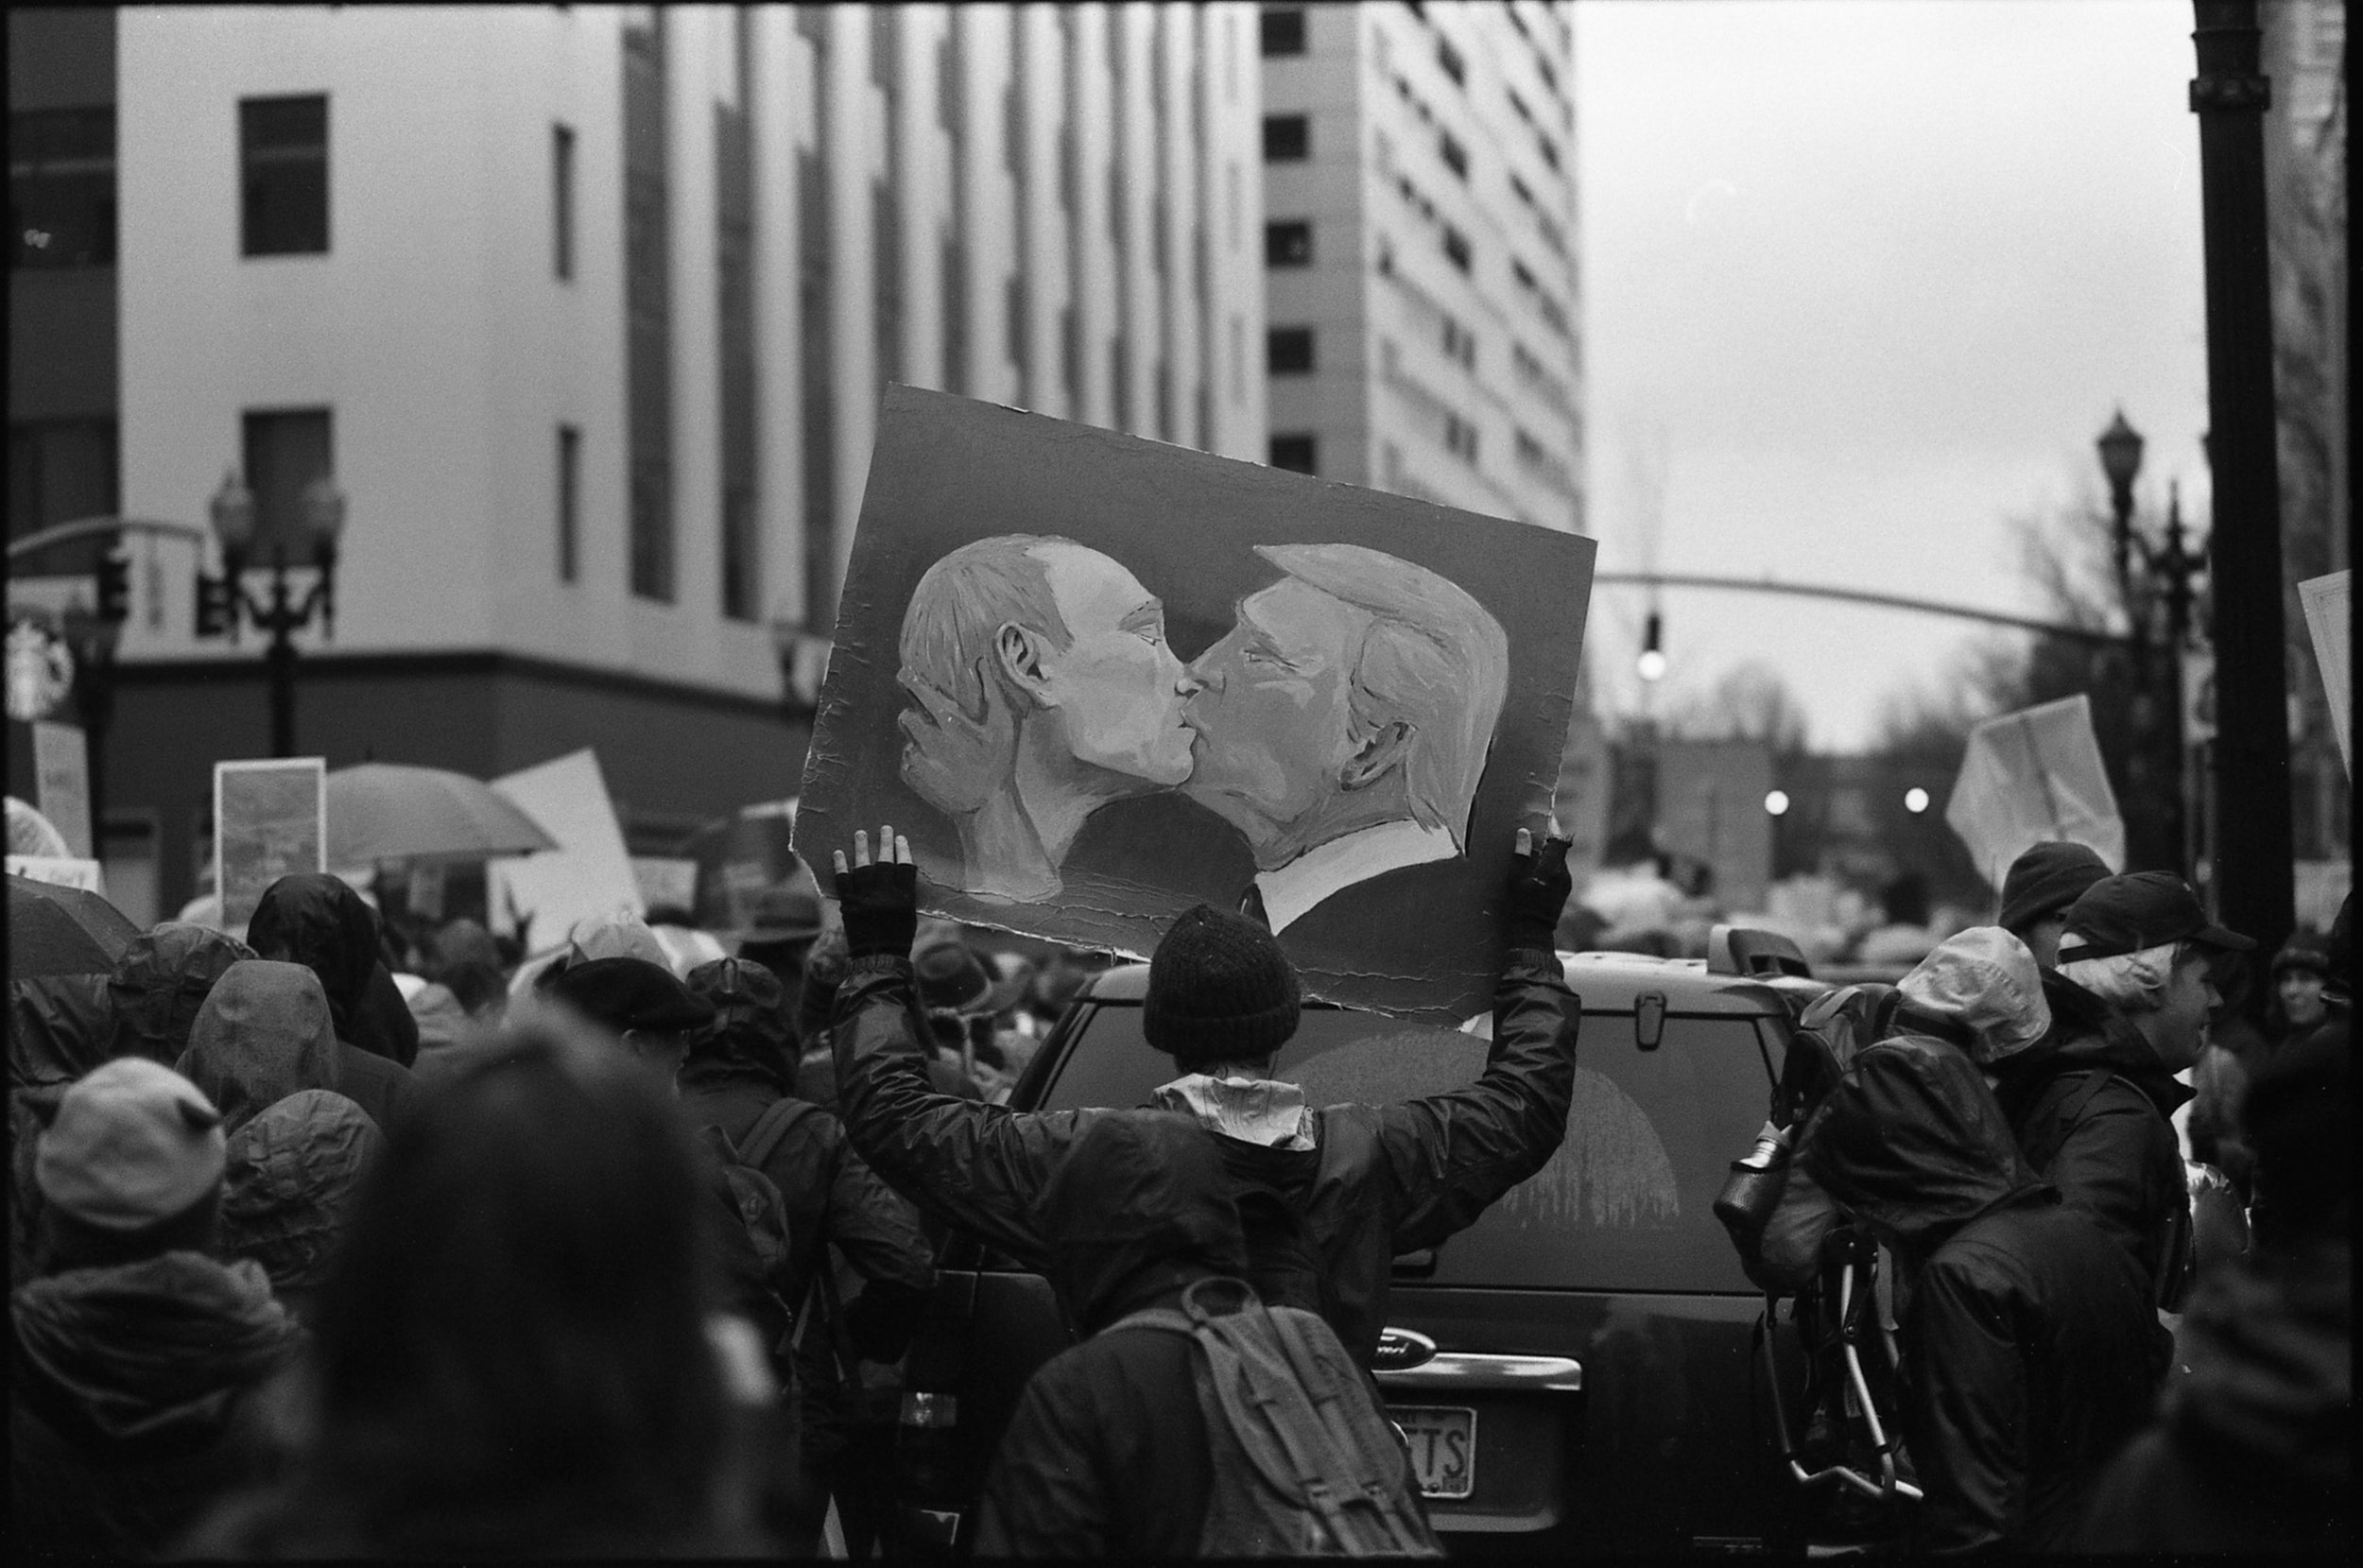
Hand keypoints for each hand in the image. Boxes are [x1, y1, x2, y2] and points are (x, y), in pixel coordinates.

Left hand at [832, 823, 918, 958]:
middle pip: (885, 863)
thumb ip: (905, 894)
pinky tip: (839, 853)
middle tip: (885, 828)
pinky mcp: (849, 904)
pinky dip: (841, 866)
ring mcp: (865, 899)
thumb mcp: (909, 914)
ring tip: (860, 833)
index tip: (901, 838)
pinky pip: (844, 881)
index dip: (903, 851)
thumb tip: (900, 872)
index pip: (904, 867)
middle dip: (885, 843)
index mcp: (903, 898)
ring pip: (864, 867)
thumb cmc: (898, 936)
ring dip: (862, 849)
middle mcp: (884, 895)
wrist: (878, 956)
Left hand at [898, 661, 1017, 816]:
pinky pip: (907, 759)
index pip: (918, 693)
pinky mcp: (910, 775)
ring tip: (942, 753)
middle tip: (933, 725)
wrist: (985, 806)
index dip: (908, 680)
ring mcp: (917, 759)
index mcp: (948, 722)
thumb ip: (992, 691)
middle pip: (905, 716)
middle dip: (914, 716)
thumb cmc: (997, 762)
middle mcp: (928, 739)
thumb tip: (982, 662)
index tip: (904, 674)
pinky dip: (918, 760)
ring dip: (918, 741)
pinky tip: (939, 769)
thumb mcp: (1003, 726)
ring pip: (907, 739)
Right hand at [1503, 822, 1574, 951]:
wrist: (1532, 934)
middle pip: (1559, 848)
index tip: (1545, 815)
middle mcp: (1564, 874)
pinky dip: (1549, 863)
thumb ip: (1520, 856)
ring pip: (1559, 859)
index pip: (1558, 840)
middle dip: (1548, 837)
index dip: (1552, 826)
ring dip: (1548, 851)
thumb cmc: (1520, 908)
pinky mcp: (1563, 891)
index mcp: (1553, 869)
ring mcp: (1565, 884)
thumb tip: (1524, 833)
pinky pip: (1558, 870)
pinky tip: (1536, 865)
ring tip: (1533, 845)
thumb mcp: (1515, 881)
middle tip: (1535, 827)